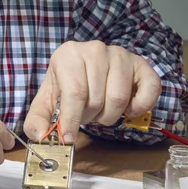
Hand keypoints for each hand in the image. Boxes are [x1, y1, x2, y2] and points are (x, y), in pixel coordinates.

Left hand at [24, 40, 161, 142]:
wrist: (88, 65)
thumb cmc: (68, 83)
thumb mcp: (48, 98)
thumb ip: (39, 117)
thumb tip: (38, 135)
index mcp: (68, 54)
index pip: (74, 93)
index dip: (72, 120)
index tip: (68, 139)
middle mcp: (95, 49)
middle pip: (96, 99)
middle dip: (89, 116)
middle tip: (86, 114)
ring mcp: (120, 54)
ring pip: (119, 98)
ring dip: (110, 115)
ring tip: (101, 109)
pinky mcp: (142, 64)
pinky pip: (149, 90)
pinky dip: (139, 107)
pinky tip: (128, 108)